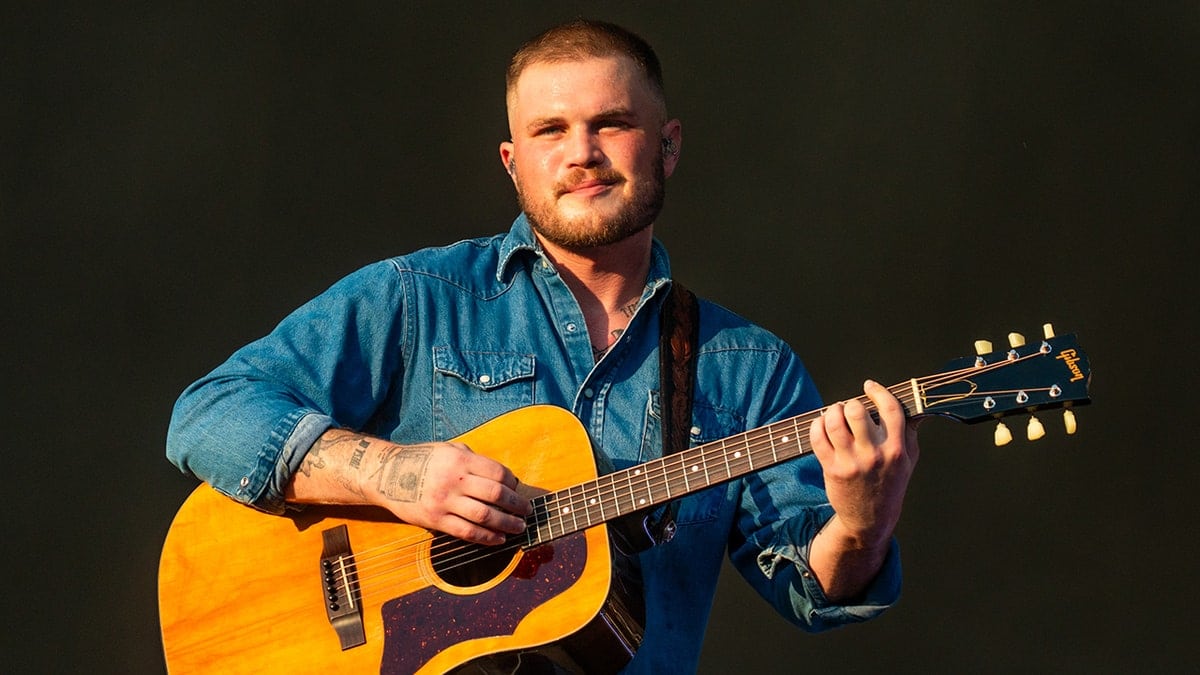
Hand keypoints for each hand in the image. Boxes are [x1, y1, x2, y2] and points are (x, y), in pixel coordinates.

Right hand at [365, 441, 533, 545]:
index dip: (513, 483)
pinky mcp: (436, 520)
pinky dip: (487, 538)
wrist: (386, 474)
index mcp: (460, 460)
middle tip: (528, 511)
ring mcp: (444, 502)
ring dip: (507, 524)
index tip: (518, 490)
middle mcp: (454, 480)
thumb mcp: (449, 450)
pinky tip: (499, 539)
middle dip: (517, 505)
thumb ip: (474, 460)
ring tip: (519, 527)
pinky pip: (467, 532)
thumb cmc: (423, 460)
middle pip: (496, 495)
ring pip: (485, 516)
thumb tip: (504, 477)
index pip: (497, 473)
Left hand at [808, 380, 919, 548]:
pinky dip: (817, 425)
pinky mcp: (832, 469)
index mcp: (897, 449)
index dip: (879, 391)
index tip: (869, 386)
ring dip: (832, 411)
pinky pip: (818, 437)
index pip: (890, 409)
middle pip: (857, 411)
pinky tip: (823, 425)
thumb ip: (910, 432)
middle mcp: (874, 454)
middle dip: (851, 403)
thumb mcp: (909, 459)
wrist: (870, 519)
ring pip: (834, 422)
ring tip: (835, 414)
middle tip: (850, 408)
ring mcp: (851, 462)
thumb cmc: (890, 484)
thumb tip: (917, 408)